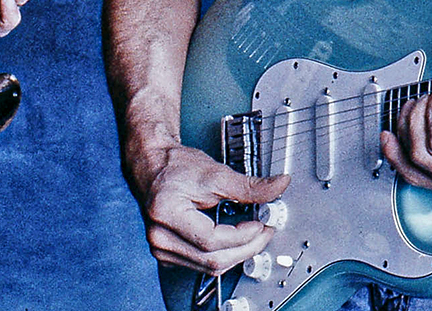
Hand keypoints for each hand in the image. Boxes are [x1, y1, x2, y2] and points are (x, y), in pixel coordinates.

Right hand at [129, 143, 288, 274]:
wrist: (153, 165)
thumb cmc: (175, 166)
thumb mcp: (215, 173)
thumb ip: (249, 186)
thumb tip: (278, 186)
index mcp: (166, 213)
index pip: (211, 240)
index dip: (242, 236)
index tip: (261, 224)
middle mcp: (159, 237)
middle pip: (212, 260)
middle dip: (246, 248)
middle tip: (264, 232)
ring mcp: (161, 249)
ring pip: (209, 267)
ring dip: (237, 254)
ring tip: (252, 234)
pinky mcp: (167, 254)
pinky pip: (202, 264)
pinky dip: (223, 255)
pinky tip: (234, 241)